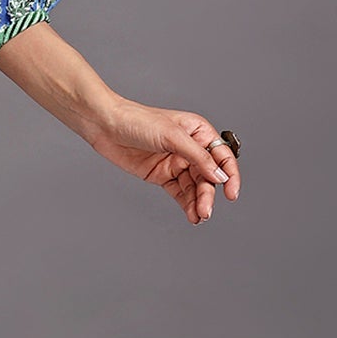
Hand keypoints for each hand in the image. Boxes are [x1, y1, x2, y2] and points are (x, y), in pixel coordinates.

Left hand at [86, 98, 241, 224]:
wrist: (106, 126)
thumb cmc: (137, 120)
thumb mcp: (172, 136)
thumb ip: (198, 157)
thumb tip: (219, 175)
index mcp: (198, 132)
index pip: (222, 156)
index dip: (230, 175)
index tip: (231, 193)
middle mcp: (190, 148)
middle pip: (208, 176)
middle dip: (208, 194)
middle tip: (206, 210)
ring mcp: (175, 162)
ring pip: (194, 187)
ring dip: (198, 202)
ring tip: (199, 216)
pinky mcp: (161, 175)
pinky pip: (179, 192)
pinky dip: (186, 204)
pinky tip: (191, 215)